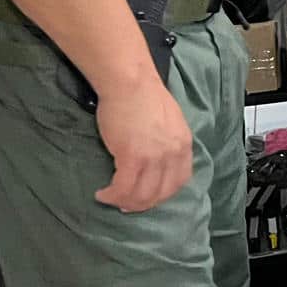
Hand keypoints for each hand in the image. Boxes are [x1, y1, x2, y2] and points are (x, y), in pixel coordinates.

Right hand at [94, 78, 193, 211]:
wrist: (130, 82)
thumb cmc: (144, 96)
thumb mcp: (169, 121)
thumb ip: (168, 142)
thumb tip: (157, 159)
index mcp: (184, 145)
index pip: (179, 181)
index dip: (162, 194)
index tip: (148, 197)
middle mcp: (173, 154)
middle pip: (160, 193)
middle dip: (142, 204)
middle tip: (126, 204)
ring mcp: (154, 157)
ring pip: (142, 195)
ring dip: (125, 202)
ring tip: (111, 198)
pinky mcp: (132, 157)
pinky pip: (123, 187)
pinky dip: (112, 195)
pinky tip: (103, 194)